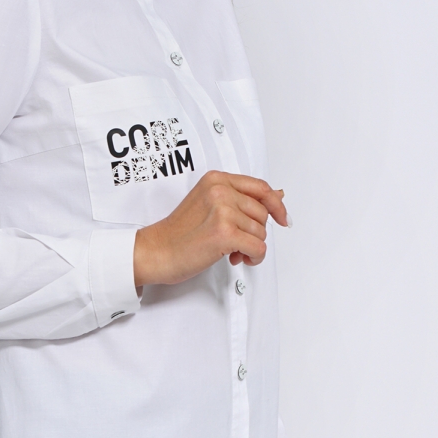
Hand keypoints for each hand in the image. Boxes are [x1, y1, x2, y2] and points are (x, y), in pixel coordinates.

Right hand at [133, 171, 288, 286]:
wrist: (157, 251)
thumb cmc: (179, 232)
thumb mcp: (209, 205)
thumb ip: (241, 199)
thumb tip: (278, 195)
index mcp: (216, 179)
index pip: (260, 187)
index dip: (275, 204)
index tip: (281, 217)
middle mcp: (220, 191)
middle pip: (262, 213)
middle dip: (254, 231)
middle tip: (236, 241)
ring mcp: (222, 211)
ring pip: (261, 232)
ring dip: (251, 246)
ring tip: (231, 250)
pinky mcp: (224, 233)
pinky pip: (258, 248)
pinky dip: (253, 258)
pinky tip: (238, 258)